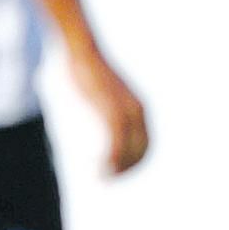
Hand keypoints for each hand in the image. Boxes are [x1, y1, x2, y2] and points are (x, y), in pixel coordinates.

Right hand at [69, 48, 149, 174]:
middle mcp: (137, 110)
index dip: (135, 161)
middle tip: (108, 179)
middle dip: (128, 168)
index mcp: (137, 107)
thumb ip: (105, 104)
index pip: (145, 143)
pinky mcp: (112, 111)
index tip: (118, 171)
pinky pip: (117, 143)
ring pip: (130, 150)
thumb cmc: (87, 69)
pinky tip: (101, 167)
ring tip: (103, 177)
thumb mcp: (101, 91)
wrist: (82, 50)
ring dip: (118, 168)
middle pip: (142, 150)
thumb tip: (100, 110)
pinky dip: (112, 159)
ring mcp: (126, 111)